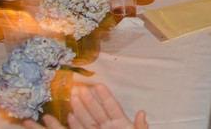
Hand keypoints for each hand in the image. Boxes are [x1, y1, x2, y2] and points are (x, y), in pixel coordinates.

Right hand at [23, 85, 147, 128]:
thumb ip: (140, 126)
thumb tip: (142, 112)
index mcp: (121, 124)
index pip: (112, 107)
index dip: (106, 97)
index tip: (98, 85)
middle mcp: (107, 127)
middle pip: (96, 112)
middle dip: (88, 100)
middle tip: (79, 88)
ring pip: (86, 120)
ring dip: (79, 110)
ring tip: (71, 98)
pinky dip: (73, 125)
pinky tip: (68, 117)